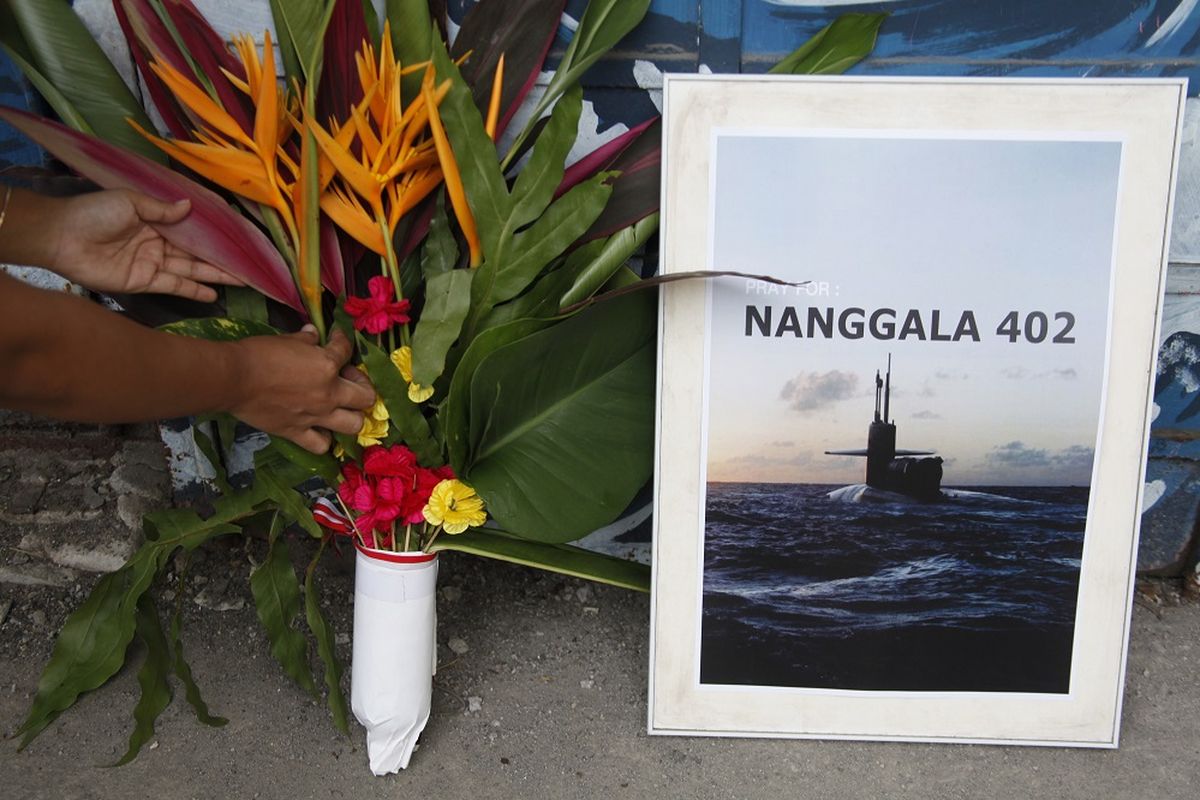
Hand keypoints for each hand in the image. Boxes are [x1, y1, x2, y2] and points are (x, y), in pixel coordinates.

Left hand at [47, 189, 242, 300]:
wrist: (61, 236)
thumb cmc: (94, 212)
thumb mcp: (130, 202)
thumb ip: (161, 209)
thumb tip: (189, 206)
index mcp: (154, 220)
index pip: (190, 230)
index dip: (212, 236)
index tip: (236, 241)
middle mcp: (157, 242)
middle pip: (194, 253)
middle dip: (220, 260)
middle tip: (248, 267)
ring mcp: (151, 263)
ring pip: (189, 270)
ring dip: (213, 276)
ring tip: (241, 282)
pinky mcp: (143, 282)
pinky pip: (173, 286)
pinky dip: (192, 290)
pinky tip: (213, 295)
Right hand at [228, 328, 375, 453]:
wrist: (234, 378)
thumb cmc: (259, 354)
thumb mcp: (287, 339)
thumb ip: (306, 339)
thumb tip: (313, 333)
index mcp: (327, 366)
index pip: (346, 351)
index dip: (343, 341)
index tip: (336, 339)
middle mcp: (328, 394)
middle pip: (366, 397)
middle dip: (362, 385)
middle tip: (347, 378)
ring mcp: (315, 416)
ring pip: (354, 425)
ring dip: (353, 416)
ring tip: (342, 407)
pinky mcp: (297, 432)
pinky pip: (321, 445)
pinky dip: (324, 439)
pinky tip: (320, 429)